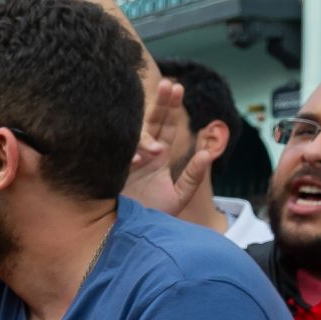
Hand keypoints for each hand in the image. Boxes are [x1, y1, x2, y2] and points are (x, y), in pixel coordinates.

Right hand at [122, 78, 211, 215]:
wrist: (130, 235)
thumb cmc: (153, 217)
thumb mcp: (178, 197)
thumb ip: (193, 176)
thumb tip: (209, 153)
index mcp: (157, 158)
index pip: (166, 127)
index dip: (171, 107)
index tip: (178, 88)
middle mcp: (141, 154)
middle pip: (152, 122)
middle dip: (161, 103)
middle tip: (170, 84)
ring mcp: (125, 159)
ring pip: (136, 133)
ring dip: (147, 122)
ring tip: (160, 116)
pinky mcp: (111, 169)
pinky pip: (120, 152)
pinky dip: (132, 150)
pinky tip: (140, 153)